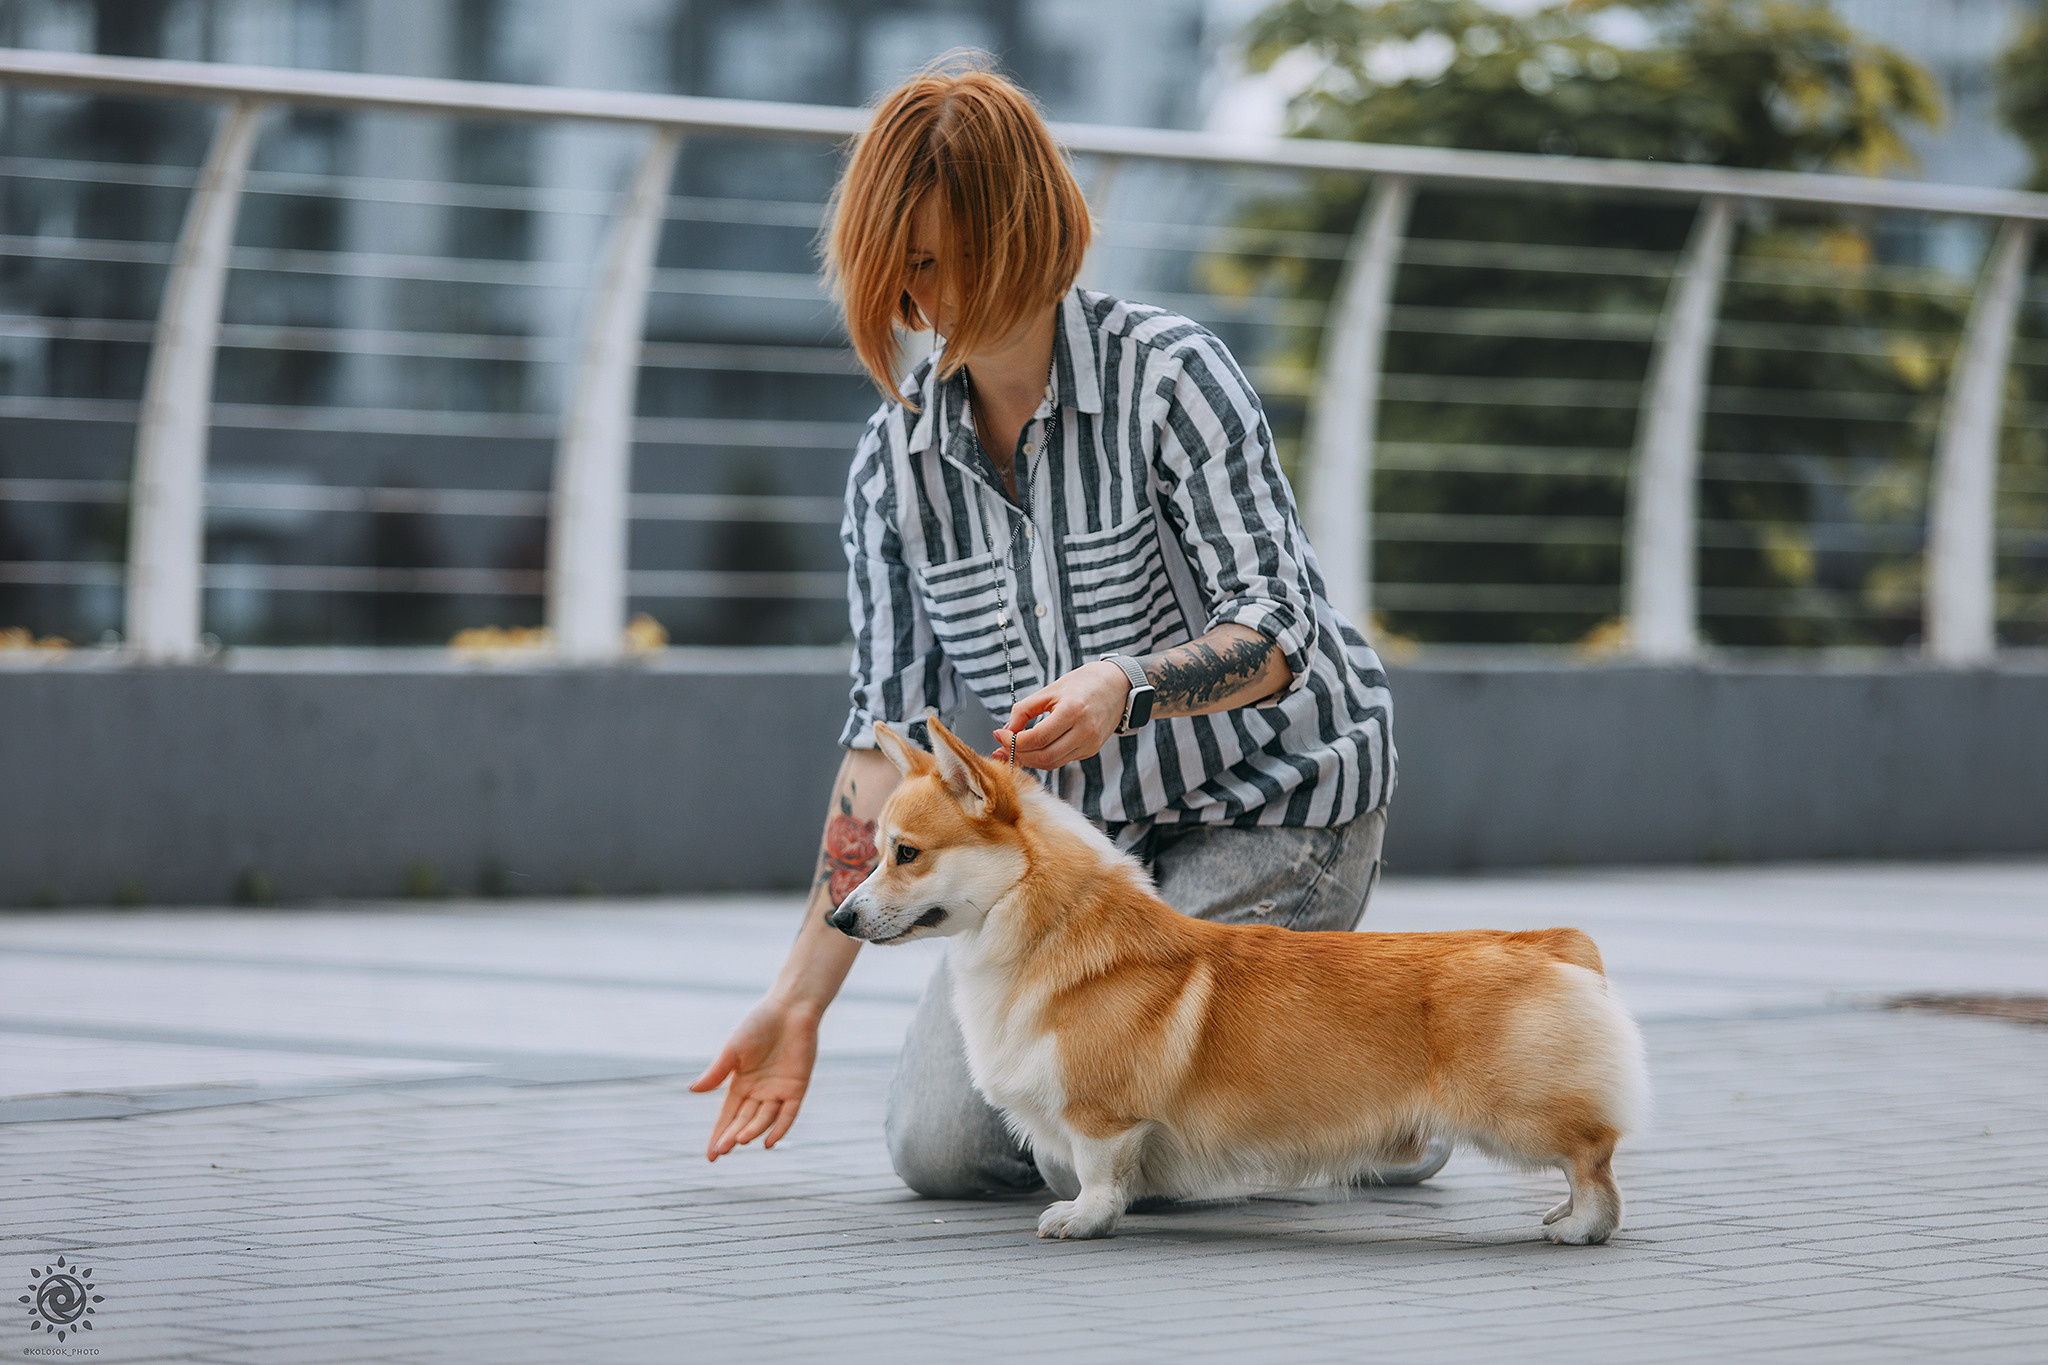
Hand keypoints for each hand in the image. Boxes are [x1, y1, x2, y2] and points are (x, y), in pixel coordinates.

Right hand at [688, 997, 819, 1160]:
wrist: (790, 1009)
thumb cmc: (758, 1024)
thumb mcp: (733, 1050)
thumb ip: (716, 1072)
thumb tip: (692, 1090)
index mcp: (740, 1083)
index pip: (728, 1116)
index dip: (718, 1135)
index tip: (710, 1156)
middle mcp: (759, 1092)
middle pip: (743, 1121)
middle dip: (732, 1137)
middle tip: (721, 1151)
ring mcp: (778, 1091)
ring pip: (764, 1119)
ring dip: (752, 1131)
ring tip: (740, 1140)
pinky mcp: (797, 1088)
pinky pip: (788, 1113)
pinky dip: (779, 1128)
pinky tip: (768, 1142)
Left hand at [991, 660, 1130, 769]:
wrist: (1117, 685)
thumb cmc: (1082, 683)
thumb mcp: (1050, 690)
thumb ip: (1024, 710)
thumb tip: (1006, 732)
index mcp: (1073, 711)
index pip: (1037, 738)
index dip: (1013, 742)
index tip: (999, 735)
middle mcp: (1084, 732)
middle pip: (1044, 757)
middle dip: (1019, 755)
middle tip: (1002, 747)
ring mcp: (1090, 744)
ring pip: (1052, 763)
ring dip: (1029, 760)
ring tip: (1013, 750)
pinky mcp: (1091, 751)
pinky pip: (1062, 760)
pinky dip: (1044, 758)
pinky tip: (1032, 749)